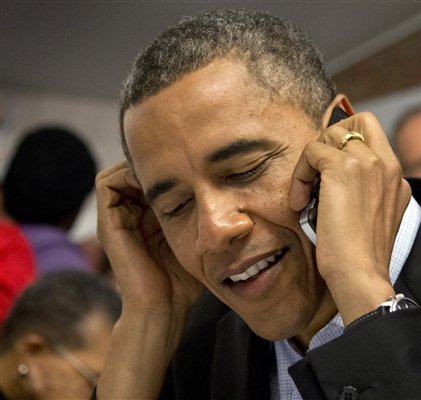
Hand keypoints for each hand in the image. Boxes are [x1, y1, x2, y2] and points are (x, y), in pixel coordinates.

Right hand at [96, 161, 202, 316]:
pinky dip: (125, 174)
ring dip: (138, 167)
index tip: (188, 168)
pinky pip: (106, 184)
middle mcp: (129, 217)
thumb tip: (224, 201)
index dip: (164, 171)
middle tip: (177, 164)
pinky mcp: (109, 224)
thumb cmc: (182, 282)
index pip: (147, 182)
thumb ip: (198, 221)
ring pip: (118, 174)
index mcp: (147, 222)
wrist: (164, 308)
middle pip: (132, 174)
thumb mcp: (194, 242)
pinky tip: (153, 181)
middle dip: (153, 166)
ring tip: (164, 171)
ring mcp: (116, 220)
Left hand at [290, 108, 410, 323]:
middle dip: (331, 138)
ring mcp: (368, 163)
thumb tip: (332, 181)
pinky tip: (300, 201)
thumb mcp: (371, 218)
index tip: (327, 172)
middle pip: (359, 121)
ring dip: (312, 161)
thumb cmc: (359, 256)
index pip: (374, 137)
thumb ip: (365, 193)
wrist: (360, 274)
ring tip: (305, 194)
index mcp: (397, 178)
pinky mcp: (343, 168)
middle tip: (316, 171)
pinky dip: (300, 173)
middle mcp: (388, 164)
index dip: (346, 146)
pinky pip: (312, 150)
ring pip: (331, 134)